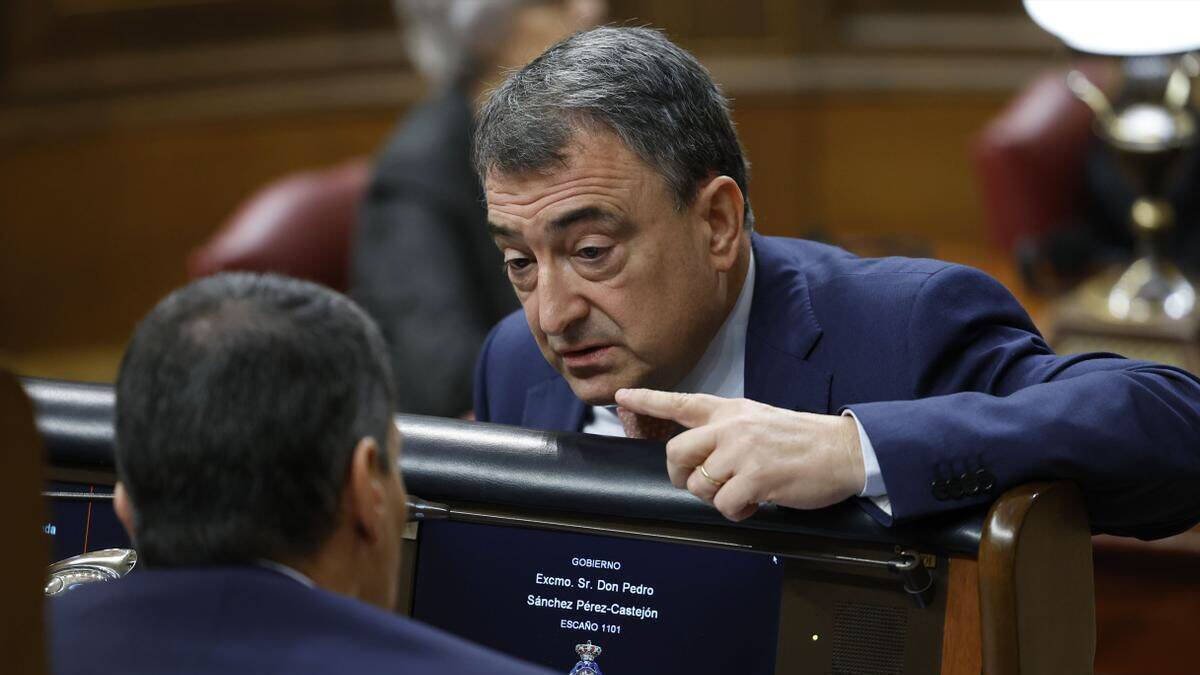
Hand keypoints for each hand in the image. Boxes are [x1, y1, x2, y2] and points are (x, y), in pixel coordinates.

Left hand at [614, 388, 865, 520]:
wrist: (843, 450)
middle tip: (701, 483)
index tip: (622, 396)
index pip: (682, 402)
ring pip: (700, 484)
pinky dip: (736, 511)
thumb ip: (728, 431)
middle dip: (681, 474)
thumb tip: (702, 456)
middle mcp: (732, 427)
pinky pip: (724, 504)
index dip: (648, 400)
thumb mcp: (759, 421)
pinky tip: (756, 502)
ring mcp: (743, 451)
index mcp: (731, 411)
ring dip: (716, 498)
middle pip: (676, 452)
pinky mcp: (756, 477)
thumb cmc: (803, 441)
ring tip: (743, 493)